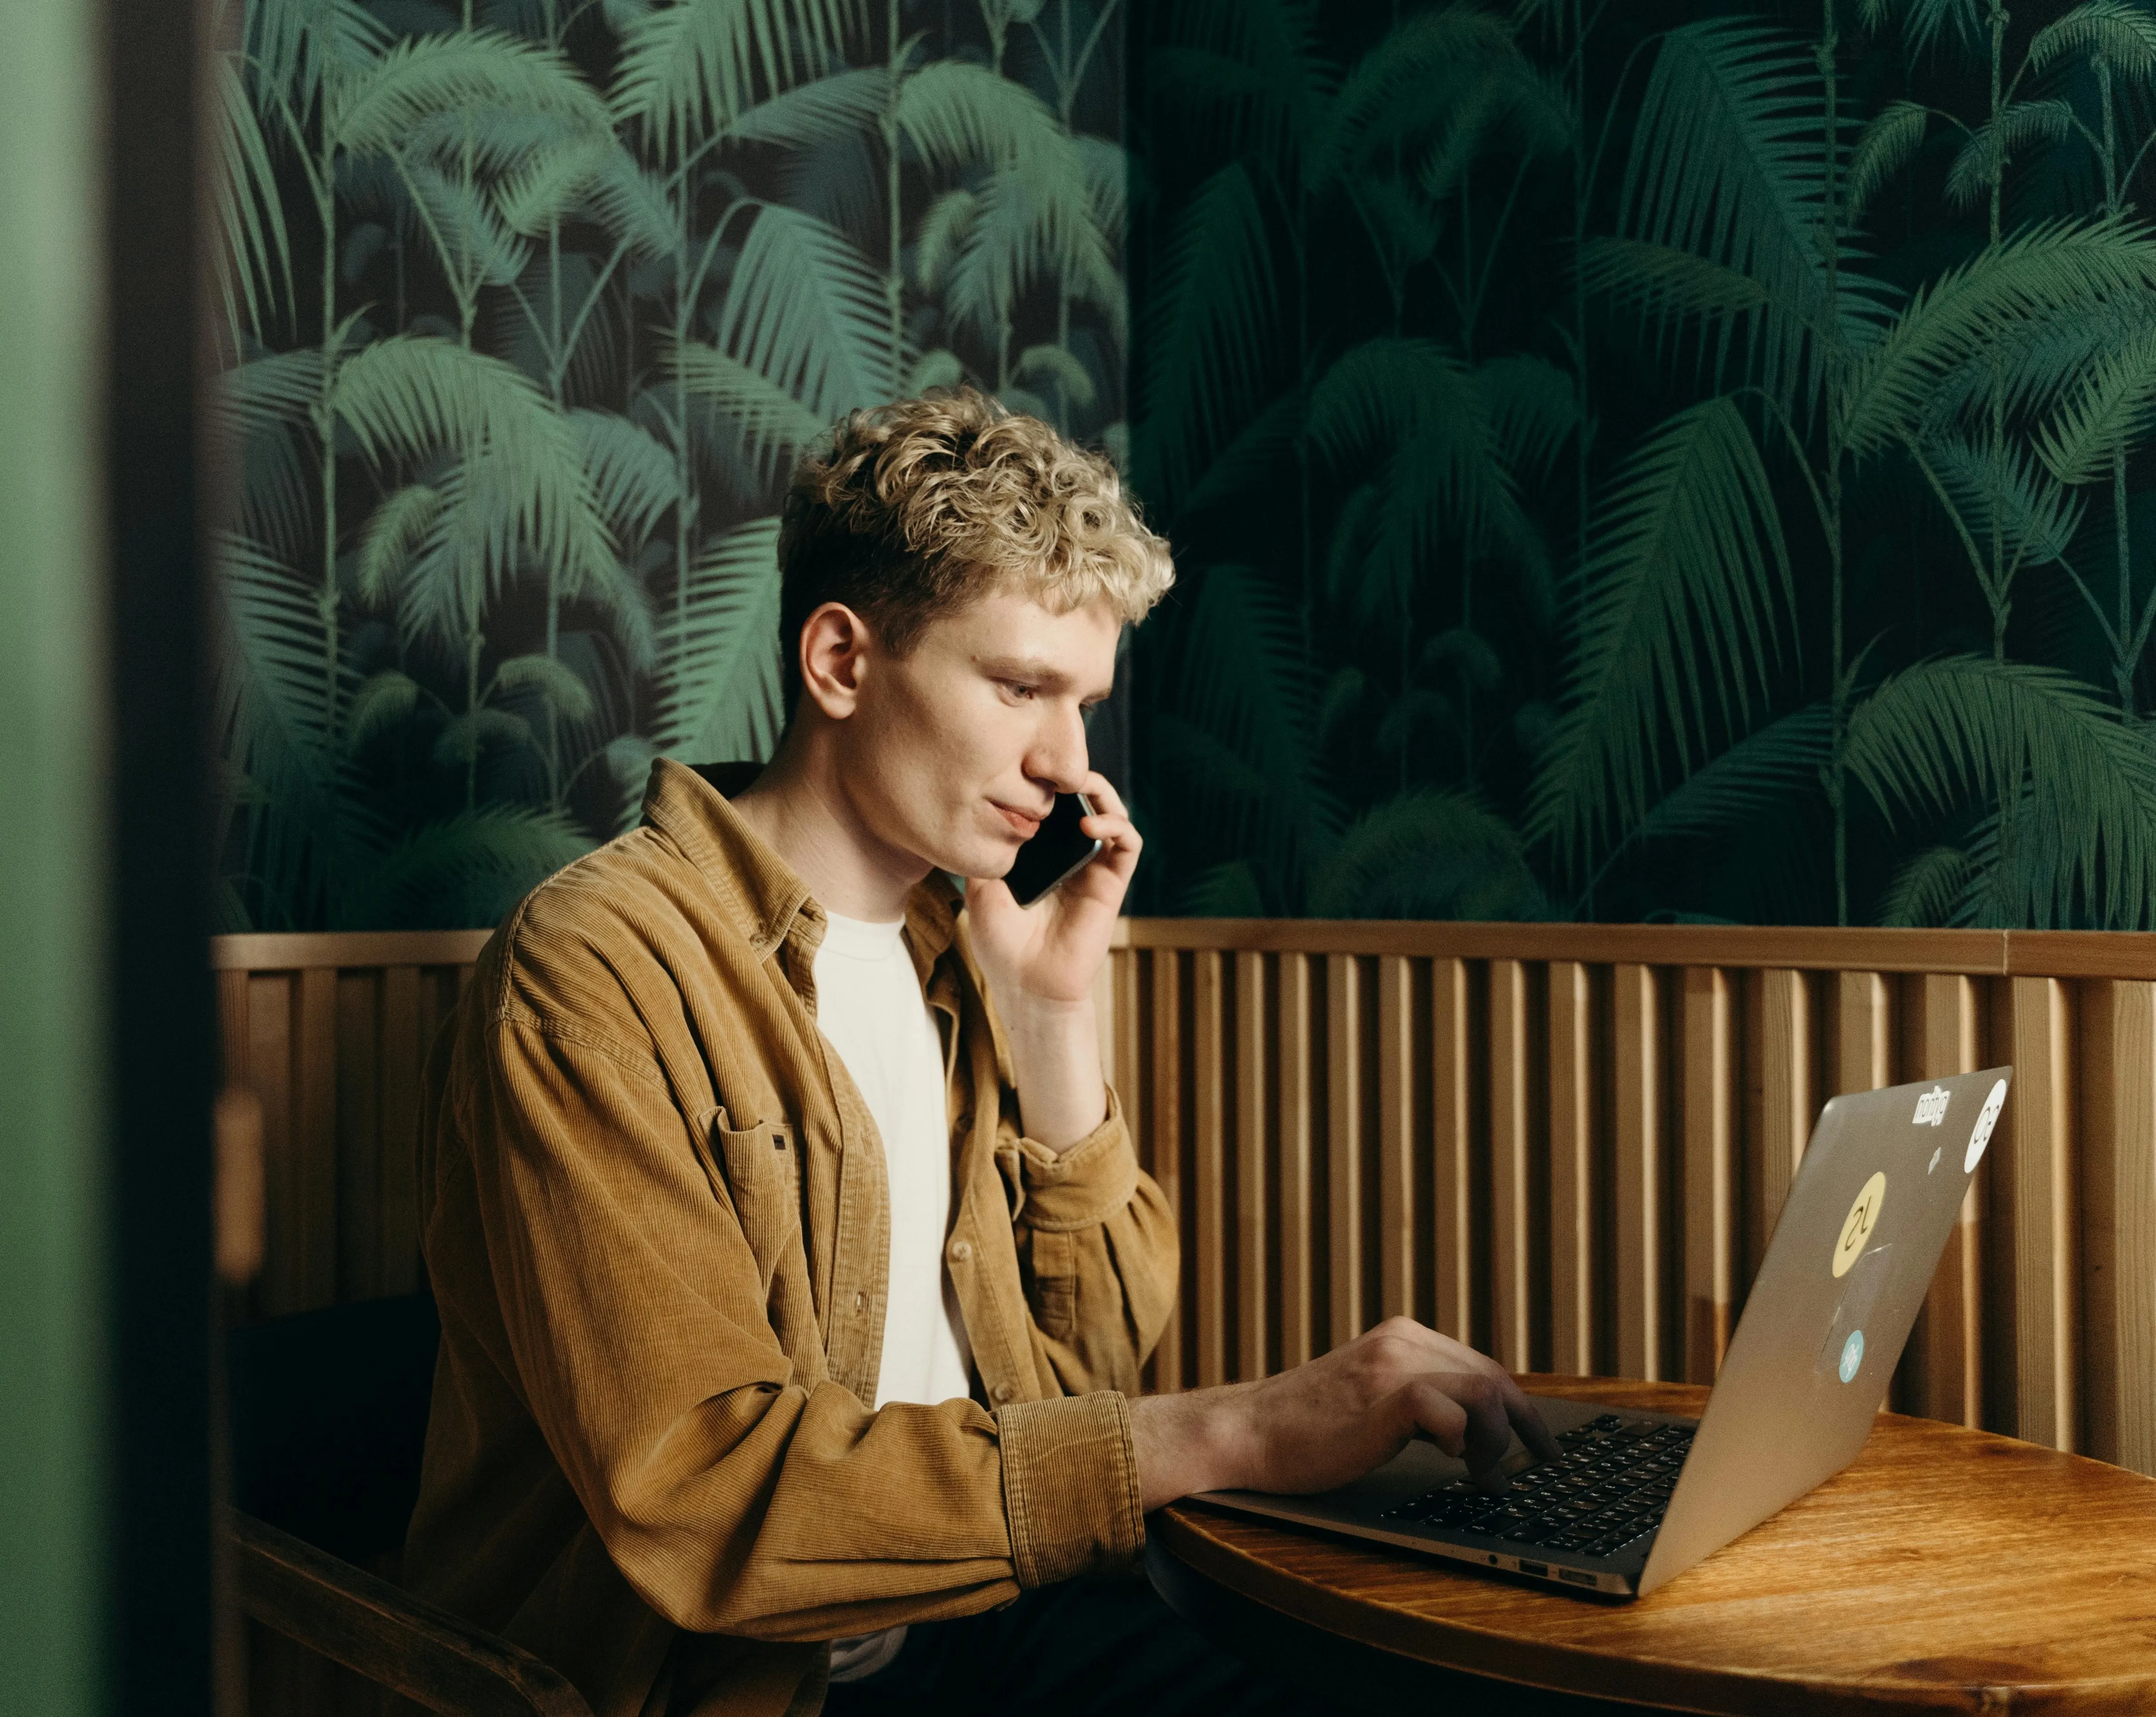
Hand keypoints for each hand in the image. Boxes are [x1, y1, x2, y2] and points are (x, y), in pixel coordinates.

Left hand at [962, 771, 1139, 1011]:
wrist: (1027, 986)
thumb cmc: (1002, 947)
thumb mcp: (979, 890)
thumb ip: (983, 854)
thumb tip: (973, 815)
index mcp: (1043, 856)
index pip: (1053, 807)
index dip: (1047, 784)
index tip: (1027, 768)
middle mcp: (1071, 858)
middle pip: (1085, 801)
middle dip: (1075, 778)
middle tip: (1056, 767)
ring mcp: (1094, 869)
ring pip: (1113, 814)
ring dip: (1101, 792)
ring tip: (1079, 785)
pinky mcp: (1112, 884)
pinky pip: (1128, 845)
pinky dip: (1117, 825)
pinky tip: (1091, 824)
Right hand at [1127, 1318, 1561, 1510]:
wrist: (1247, 1432)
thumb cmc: (1306, 1430)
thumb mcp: (1370, 1399)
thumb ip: (1417, 1398)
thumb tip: (1475, 1431)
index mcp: (1401, 1337)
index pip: (1483, 1368)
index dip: (1522, 1410)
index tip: (1544, 1446)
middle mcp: (1401, 1340)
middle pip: (1493, 1377)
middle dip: (1523, 1429)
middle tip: (1532, 1469)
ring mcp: (1392, 1365)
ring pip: (1483, 1391)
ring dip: (1496, 1441)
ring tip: (1482, 1475)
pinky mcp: (1382, 1397)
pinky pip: (1450, 1413)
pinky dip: (1463, 1442)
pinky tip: (1449, 1462)